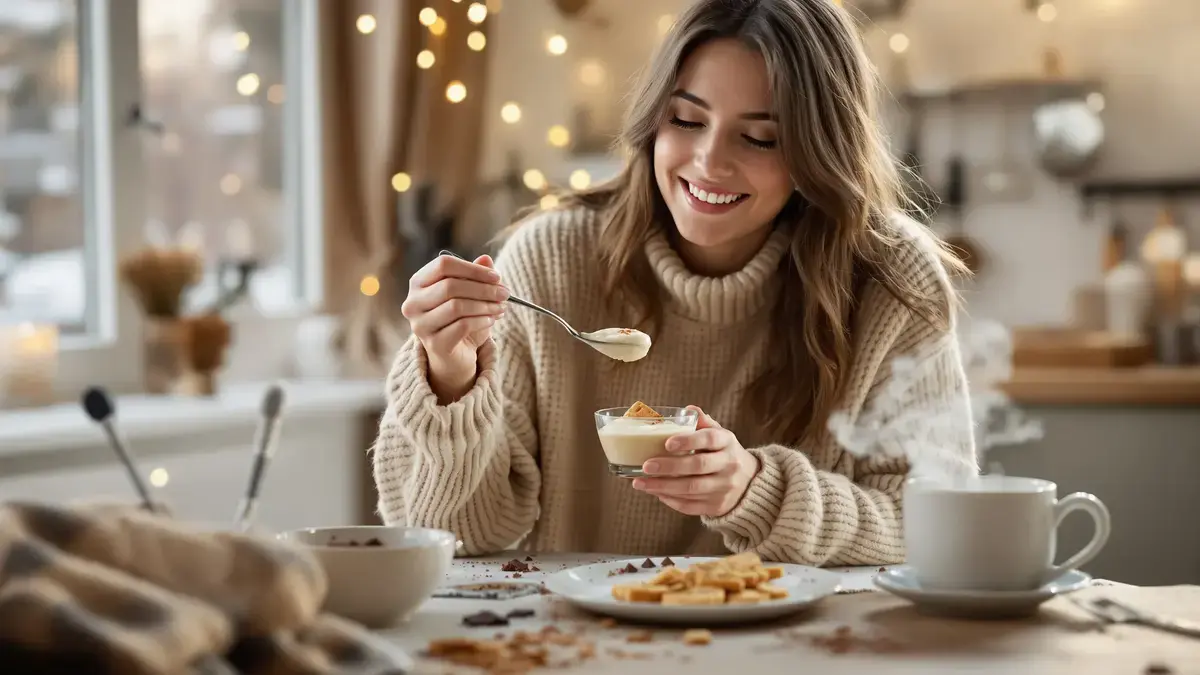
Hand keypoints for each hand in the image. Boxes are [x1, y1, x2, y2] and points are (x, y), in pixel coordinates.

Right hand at [401, 253, 508, 402]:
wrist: (454, 356)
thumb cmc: (460, 319)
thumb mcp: (470, 294)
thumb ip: (475, 275)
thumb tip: (486, 259)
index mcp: (419, 283)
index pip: (443, 265)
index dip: (472, 269)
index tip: (496, 277)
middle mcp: (413, 303)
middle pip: (450, 285)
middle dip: (483, 289)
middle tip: (505, 293)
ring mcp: (420, 325)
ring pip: (456, 306)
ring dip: (485, 305)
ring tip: (500, 308)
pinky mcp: (433, 344)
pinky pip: (462, 326)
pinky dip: (482, 321)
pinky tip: (492, 321)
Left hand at [631, 406, 759, 516]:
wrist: (749, 484)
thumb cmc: (724, 454)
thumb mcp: (720, 436)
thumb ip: (704, 423)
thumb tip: (689, 408)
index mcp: (727, 442)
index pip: (710, 439)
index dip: (689, 441)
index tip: (667, 443)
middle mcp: (729, 465)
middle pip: (698, 466)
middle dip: (669, 467)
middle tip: (645, 466)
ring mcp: (724, 488)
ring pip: (691, 489)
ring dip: (663, 486)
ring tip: (641, 483)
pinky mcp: (717, 506)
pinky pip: (691, 505)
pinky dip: (671, 500)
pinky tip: (656, 493)